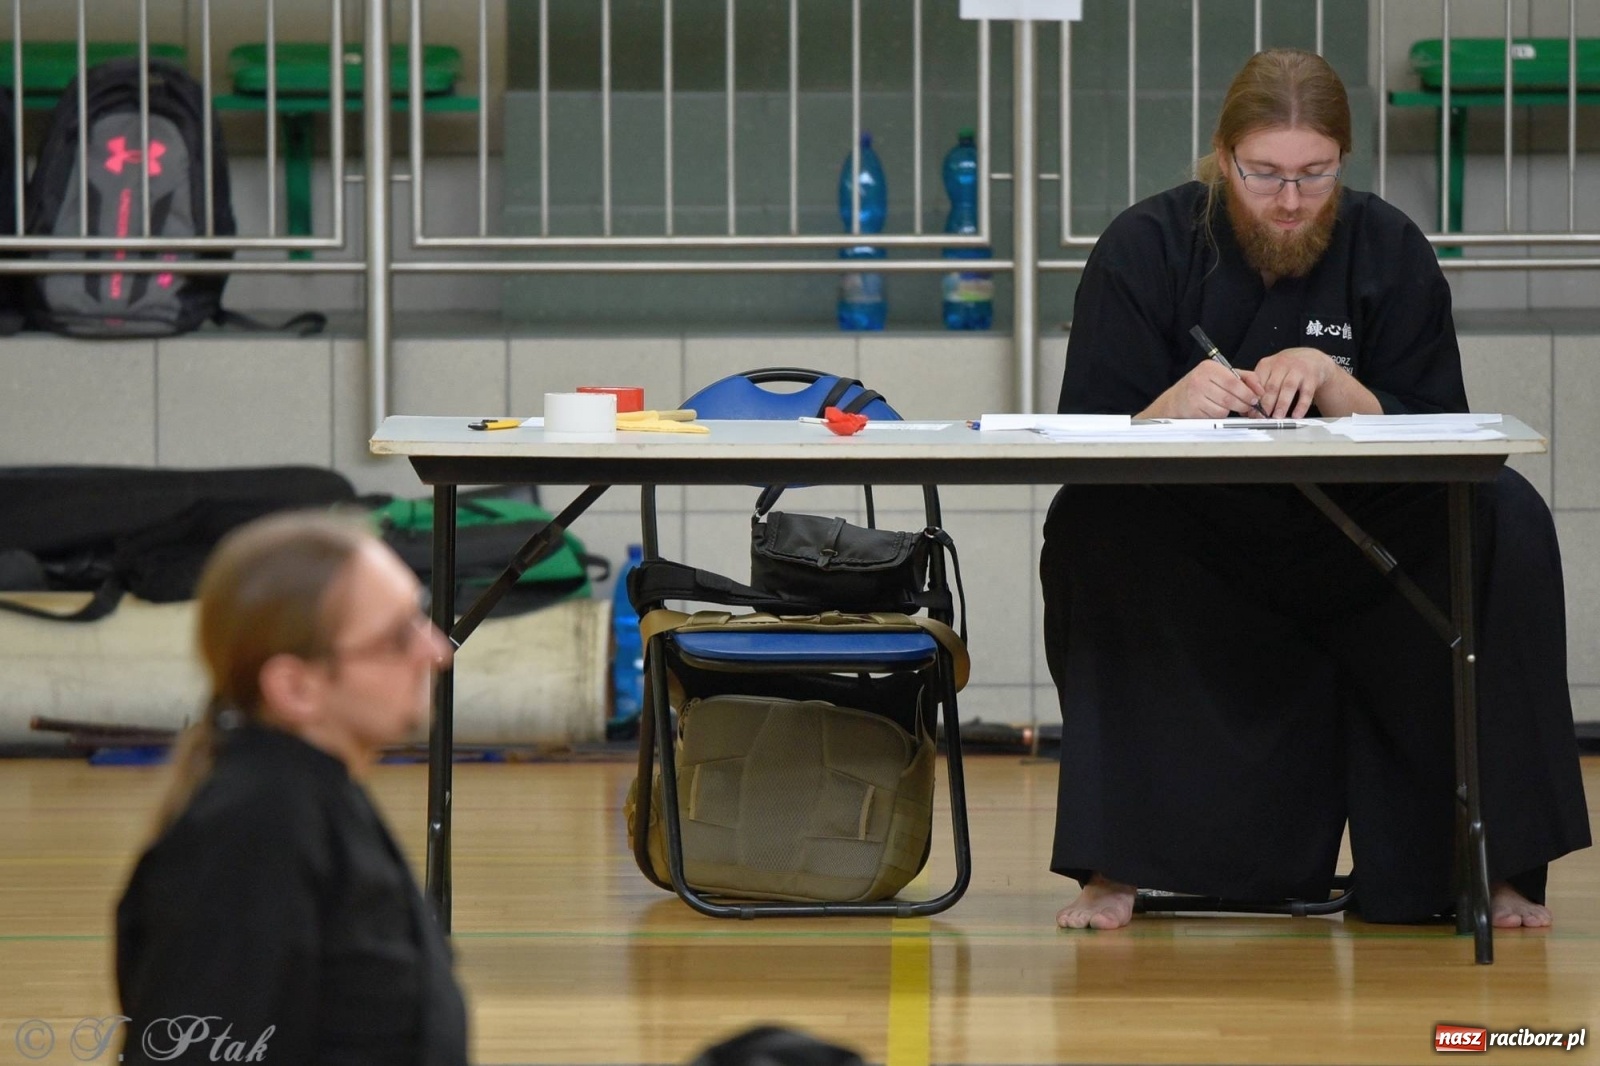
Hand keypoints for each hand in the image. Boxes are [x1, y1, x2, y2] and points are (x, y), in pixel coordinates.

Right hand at [1148, 360, 1264, 418]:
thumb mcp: (1220, 375)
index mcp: (1209, 368)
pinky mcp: (1193, 410)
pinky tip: (1214, 410)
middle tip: (1248, 406)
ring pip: (1224, 409)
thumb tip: (1260, 388)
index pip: (1234, 381)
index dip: (1248, 392)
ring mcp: (1195, 396)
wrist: (1175, 400)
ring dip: (1230, 411)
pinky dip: (1219, 416)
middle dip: (1243, 404)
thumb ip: (1242, 377)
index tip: (1255, 398)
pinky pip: (1215, 416)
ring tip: (1227, 406)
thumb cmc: (1200, 387)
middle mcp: (1200, 380)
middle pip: (1230, 397)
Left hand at [1253, 347, 1334, 417]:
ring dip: (1282, 405)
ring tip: (1277, 418)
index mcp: (1267, 365)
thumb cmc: (1286, 368)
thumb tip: (1248, 409)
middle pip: (1272, 386)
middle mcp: (1282, 365)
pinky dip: (1301, 406)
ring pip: (1288, 388)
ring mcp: (1297, 370)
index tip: (1252, 412)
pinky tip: (1296, 415)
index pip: (1257, 383)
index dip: (1254, 399)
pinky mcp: (1311, 378)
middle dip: (1266, 404)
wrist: (1311, 357)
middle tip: (1262, 418)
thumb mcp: (1270, 371)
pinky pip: (1306, 393)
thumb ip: (1259, 387)